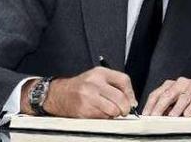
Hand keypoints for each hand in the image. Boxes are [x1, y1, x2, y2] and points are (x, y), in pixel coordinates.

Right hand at [22, 67, 136, 118]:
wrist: (59, 94)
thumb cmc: (81, 86)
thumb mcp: (98, 78)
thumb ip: (115, 85)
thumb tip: (132, 101)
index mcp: (100, 73)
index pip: (124, 80)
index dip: (131, 93)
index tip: (131, 102)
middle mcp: (94, 83)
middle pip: (120, 98)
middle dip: (125, 108)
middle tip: (123, 111)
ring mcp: (88, 97)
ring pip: (112, 110)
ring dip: (114, 114)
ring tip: (109, 111)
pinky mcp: (83, 110)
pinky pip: (102, 118)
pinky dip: (104, 118)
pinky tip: (99, 113)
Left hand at [142, 78, 190, 116]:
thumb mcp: (177, 105)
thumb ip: (166, 108)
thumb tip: (154, 117)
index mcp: (171, 85)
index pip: (157, 93)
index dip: (150, 105)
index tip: (146, 115)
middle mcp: (180, 83)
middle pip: (167, 94)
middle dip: (159, 107)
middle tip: (154, 117)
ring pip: (182, 97)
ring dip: (176, 108)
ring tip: (171, 117)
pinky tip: (187, 114)